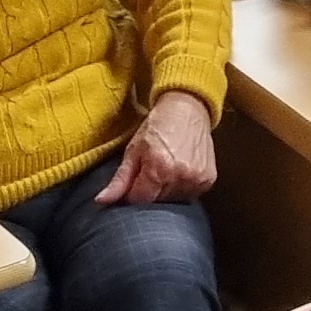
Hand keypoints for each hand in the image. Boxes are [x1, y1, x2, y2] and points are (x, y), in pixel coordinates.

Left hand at [98, 89, 217, 204]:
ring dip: (166, 190)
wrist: (188, 108)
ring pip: (173, 200)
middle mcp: (180, 176)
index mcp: (159, 168)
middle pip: (157, 202)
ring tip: (166, 169)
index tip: (134, 181)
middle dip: (149, 191)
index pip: (140, 200)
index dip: (133, 193)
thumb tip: (101, 201)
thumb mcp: (133, 150)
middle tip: (150, 170)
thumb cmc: (157, 126)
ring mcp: (197, 179)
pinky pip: (190, 195)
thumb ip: (120, 180)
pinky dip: (181, 187)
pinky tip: (179, 170)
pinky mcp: (208, 179)